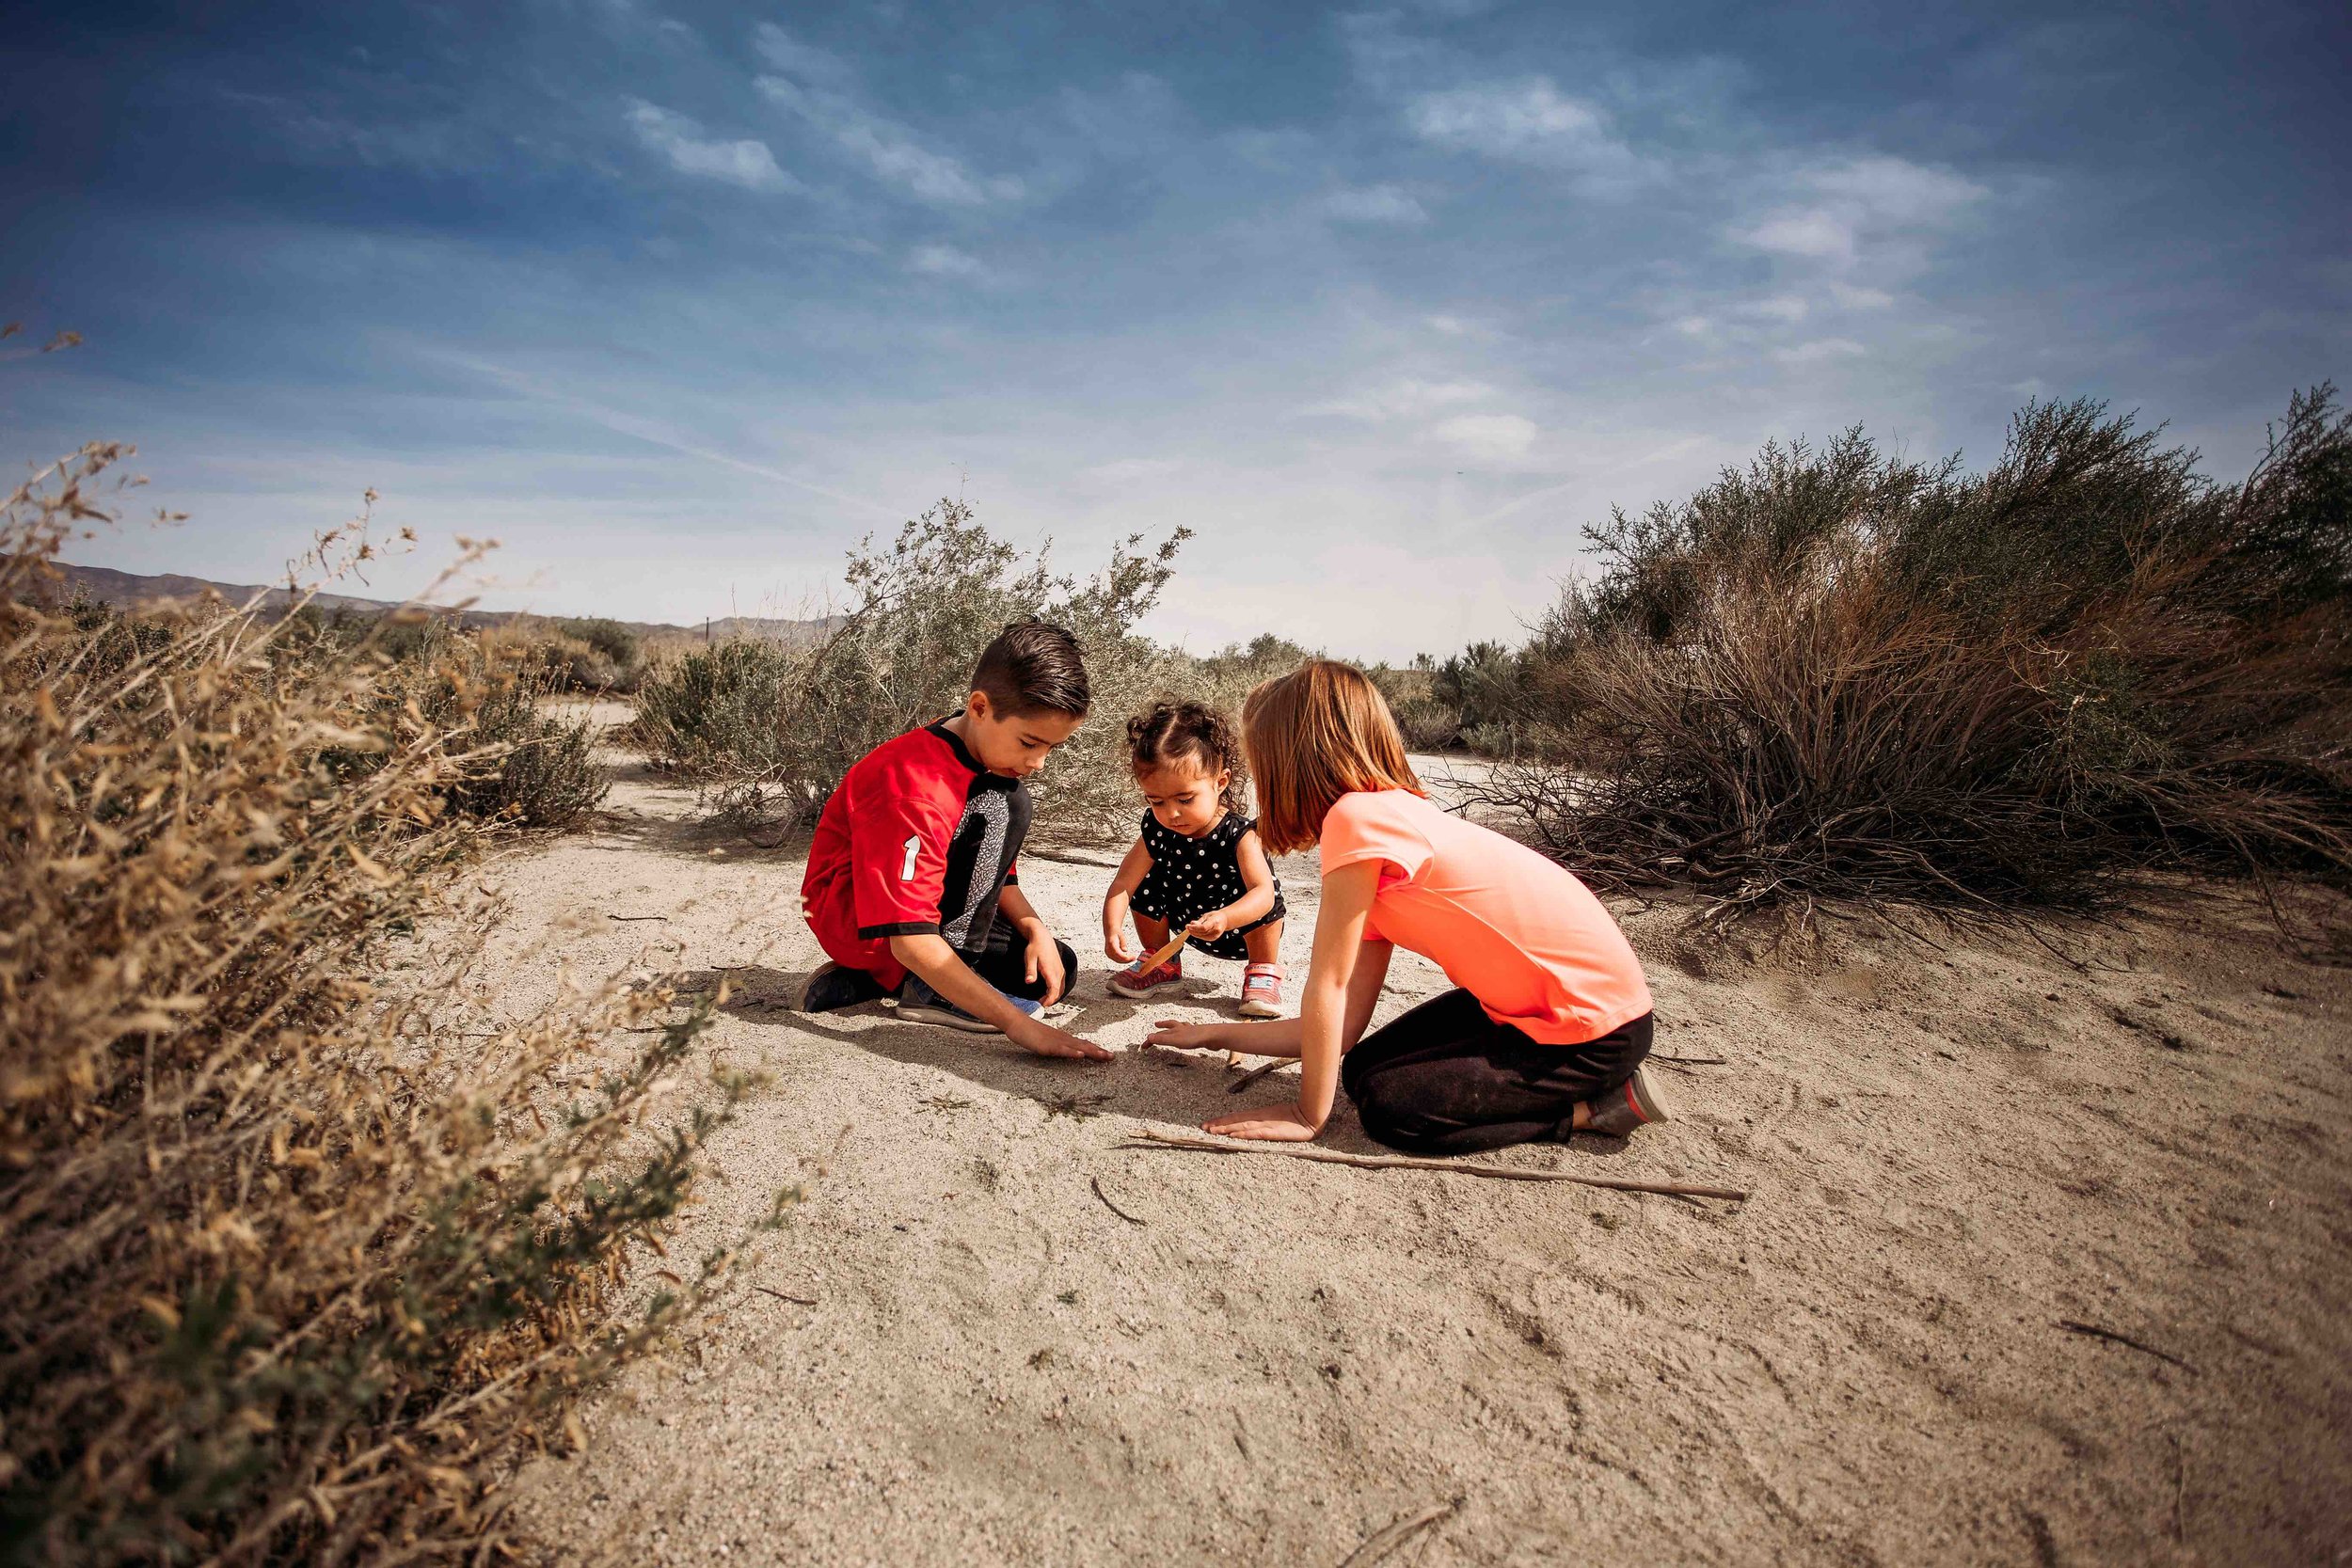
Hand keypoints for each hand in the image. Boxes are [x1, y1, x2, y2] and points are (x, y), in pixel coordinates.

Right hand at [1011, 1016, 1111, 1060]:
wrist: (1017, 1023)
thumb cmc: (1031, 1033)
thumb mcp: (1047, 1042)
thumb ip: (1058, 1046)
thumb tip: (1069, 1051)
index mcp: (1064, 1039)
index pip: (1084, 1044)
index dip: (1097, 1050)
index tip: (1109, 1055)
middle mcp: (1063, 1039)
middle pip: (1085, 1045)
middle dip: (1100, 1052)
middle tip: (1113, 1057)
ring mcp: (1056, 1041)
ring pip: (1077, 1047)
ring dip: (1092, 1051)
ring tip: (1104, 1056)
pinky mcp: (1047, 1045)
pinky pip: (1061, 1049)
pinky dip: (1072, 1052)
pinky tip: (1080, 1055)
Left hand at [1023, 925, 1067, 1004]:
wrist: (1042, 937)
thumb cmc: (1035, 947)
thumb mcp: (1030, 959)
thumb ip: (1030, 971)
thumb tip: (1029, 981)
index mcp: (1051, 971)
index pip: (1054, 990)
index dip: (1049, 1000)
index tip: (1042, 1005)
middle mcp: (1058, 972)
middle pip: (1059, 991)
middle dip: (1051, 1000)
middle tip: (1040, 1003)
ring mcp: (1061, 970)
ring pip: (1061, 988)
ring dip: (1054, 995)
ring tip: (1043, 999)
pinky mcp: (1060, 969)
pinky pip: (1061, 983)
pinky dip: (1056, 990)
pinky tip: (1048, 990)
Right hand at [1103, 920, 1135, 963]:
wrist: (1110, 932)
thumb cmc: (1116, 933)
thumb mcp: (1121, 936)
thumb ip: (1123, 943)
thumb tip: (1125, 950)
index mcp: (1111, 944)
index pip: (1118, 953)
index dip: (1125, 957)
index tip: (1133, 957)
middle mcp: (1108, 949)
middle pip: (1118, 958)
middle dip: (1127, 960)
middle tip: (1134, 958)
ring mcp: (1108, 953)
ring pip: (1117, 960)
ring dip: (1125, 961)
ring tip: (1132, 958)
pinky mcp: (1109, 955)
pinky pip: (1116, 960)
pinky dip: (1123, 960)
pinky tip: (1128, 958)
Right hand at [1144, 1018, 1232, 1052]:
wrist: (1213, 1036)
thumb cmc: (1195, 1038)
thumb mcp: (1175, 1040)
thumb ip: (1162, 1039)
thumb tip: (1148, 1037)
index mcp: (1175, 1029)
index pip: (1159, 1034)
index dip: (1150, 1039)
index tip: (1143, 1046)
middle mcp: (1182, 1028)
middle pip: (1170, 1026)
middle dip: (1162, 1026)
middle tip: (1157, 1024)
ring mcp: (1191, 1031)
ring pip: (1181, 1027)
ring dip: (1175, 1028)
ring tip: (1173, 1028)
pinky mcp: (1199, 1036)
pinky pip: (1190, 1033)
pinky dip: (1186, 1033)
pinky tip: (1190, 1037)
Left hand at [1186, 908, 1231, 939]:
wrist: (1224, 920)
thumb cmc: (1216, 916)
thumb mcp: (1207, 915)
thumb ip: (1199, 921)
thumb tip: (1192, 924)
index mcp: (1215, 922)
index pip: (1204, 927)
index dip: (1195, 928)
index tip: (1189, 926)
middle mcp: (1216, 930)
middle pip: (1202, 933)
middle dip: (1193, 930)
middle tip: (1187, 927)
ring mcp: (1215, 935)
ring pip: (1202, 936)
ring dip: (1194, 934)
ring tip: (1189, 929)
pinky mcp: (1213, 938)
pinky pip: (1204, 938)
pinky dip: (1198, 935)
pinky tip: (1194, 932)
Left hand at [1203, 1102, 1322, 1140]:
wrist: (1311, 1116)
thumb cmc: (1294, 1118)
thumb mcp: (1275, 1119)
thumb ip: (1262, 1123)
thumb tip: (1246, 1126)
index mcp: (1259, 1116)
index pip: (1236, 1118)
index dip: (1221, 1121)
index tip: (1207, 1124)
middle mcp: (1259, 1119)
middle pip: (1235, 1121)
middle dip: (1218, 1124)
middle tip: (1203, 1127)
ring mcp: (1265, 1125)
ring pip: (1241, 1126)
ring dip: (1226, 1128)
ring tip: (1213, 1131)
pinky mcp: (1273, 1132)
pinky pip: (1255, 1133)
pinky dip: (1244, 1134)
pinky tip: (1234, 1135)